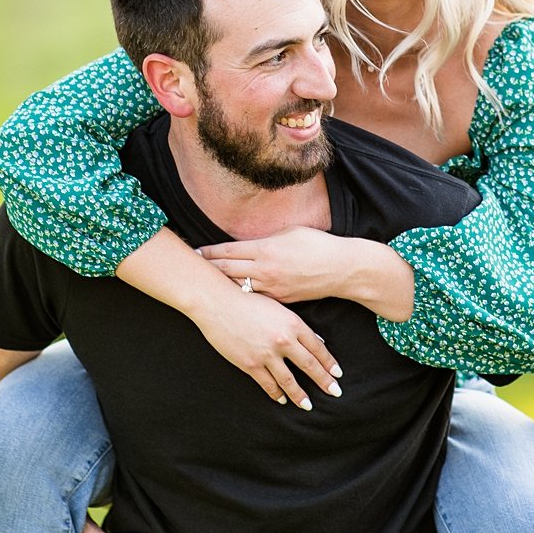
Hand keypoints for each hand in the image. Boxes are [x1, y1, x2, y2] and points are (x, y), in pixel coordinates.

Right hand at [185, 279, 340, 408]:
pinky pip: (267, 384)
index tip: (337, 374)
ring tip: (307, 405)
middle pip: (310, 366)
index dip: (329, 363)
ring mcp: (267, 354)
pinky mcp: (250, 364)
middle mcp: (283, 340)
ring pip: (289, 380)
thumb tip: (315, 340)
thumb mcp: (276, 307)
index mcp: (293, 324)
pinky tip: (281, 399)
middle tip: (335, 392)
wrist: (216, 302)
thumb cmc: (245, 299)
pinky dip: (276, 393)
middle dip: (324, 382)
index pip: (318, 348)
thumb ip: (295, 325)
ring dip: (300, 395)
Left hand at [198, 227, 384, 306]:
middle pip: (226, 269)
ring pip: (237, 286)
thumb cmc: (319, 245)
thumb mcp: (290, 232)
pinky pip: (254, 296)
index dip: (208, 252)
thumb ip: (265, 238)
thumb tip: (248, 243)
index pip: (227, 251)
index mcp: (265, 249)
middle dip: (207, 268)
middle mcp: (264, 270)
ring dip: (221, 283)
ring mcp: (271, 287)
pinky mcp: (280, 300)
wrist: (343, 270)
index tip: (194, 251)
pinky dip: (240, 294)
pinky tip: (229, 294)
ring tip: (203, 281)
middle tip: (190, 266)